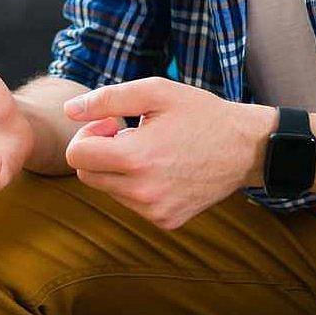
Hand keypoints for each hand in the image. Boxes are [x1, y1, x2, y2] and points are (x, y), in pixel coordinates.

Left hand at [62, 78, 274, 229]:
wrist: (246, 148)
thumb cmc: (200, 114)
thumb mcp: (156, 92)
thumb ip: (107, 99)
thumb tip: (69, 110)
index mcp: (136, 158)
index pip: (76, 156)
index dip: (87, 134)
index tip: (112, 124)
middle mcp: (142, 193)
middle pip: (87, 176)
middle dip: (98, 153)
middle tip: (127, 133)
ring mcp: (155, 211)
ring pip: (109, 190)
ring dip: (119, 169)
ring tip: (152, 151)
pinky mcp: (166, 221)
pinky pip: (132, 204)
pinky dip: (138, 186)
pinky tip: (164, 169)